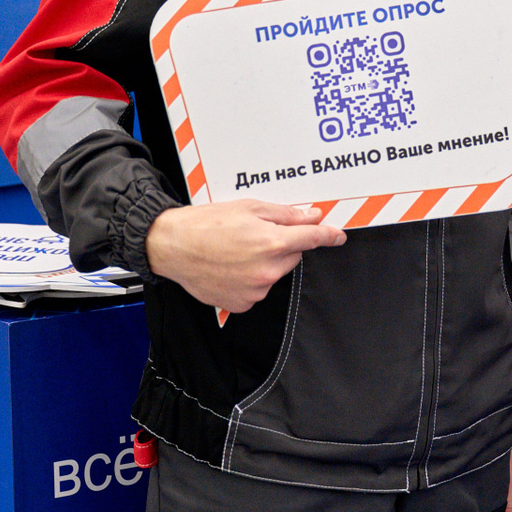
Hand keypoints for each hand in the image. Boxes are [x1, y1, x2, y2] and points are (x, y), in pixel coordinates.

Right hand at [144, 199, 345, 313]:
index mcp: (272, 242)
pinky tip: (231, 267)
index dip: (329, 235)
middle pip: (292, 256)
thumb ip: (285, 214)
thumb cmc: (206, 224)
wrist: (173, 246)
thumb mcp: (250, 208)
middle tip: (255, 235)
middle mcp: (267, 270)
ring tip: (236, 251)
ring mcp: (255, 290)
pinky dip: (250, 279)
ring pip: (275, 273)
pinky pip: (258, 289)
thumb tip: (312, 216)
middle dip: (282, 245)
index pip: (312, 238)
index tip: (338, 236)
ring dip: (265, 262)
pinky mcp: (242, 303)